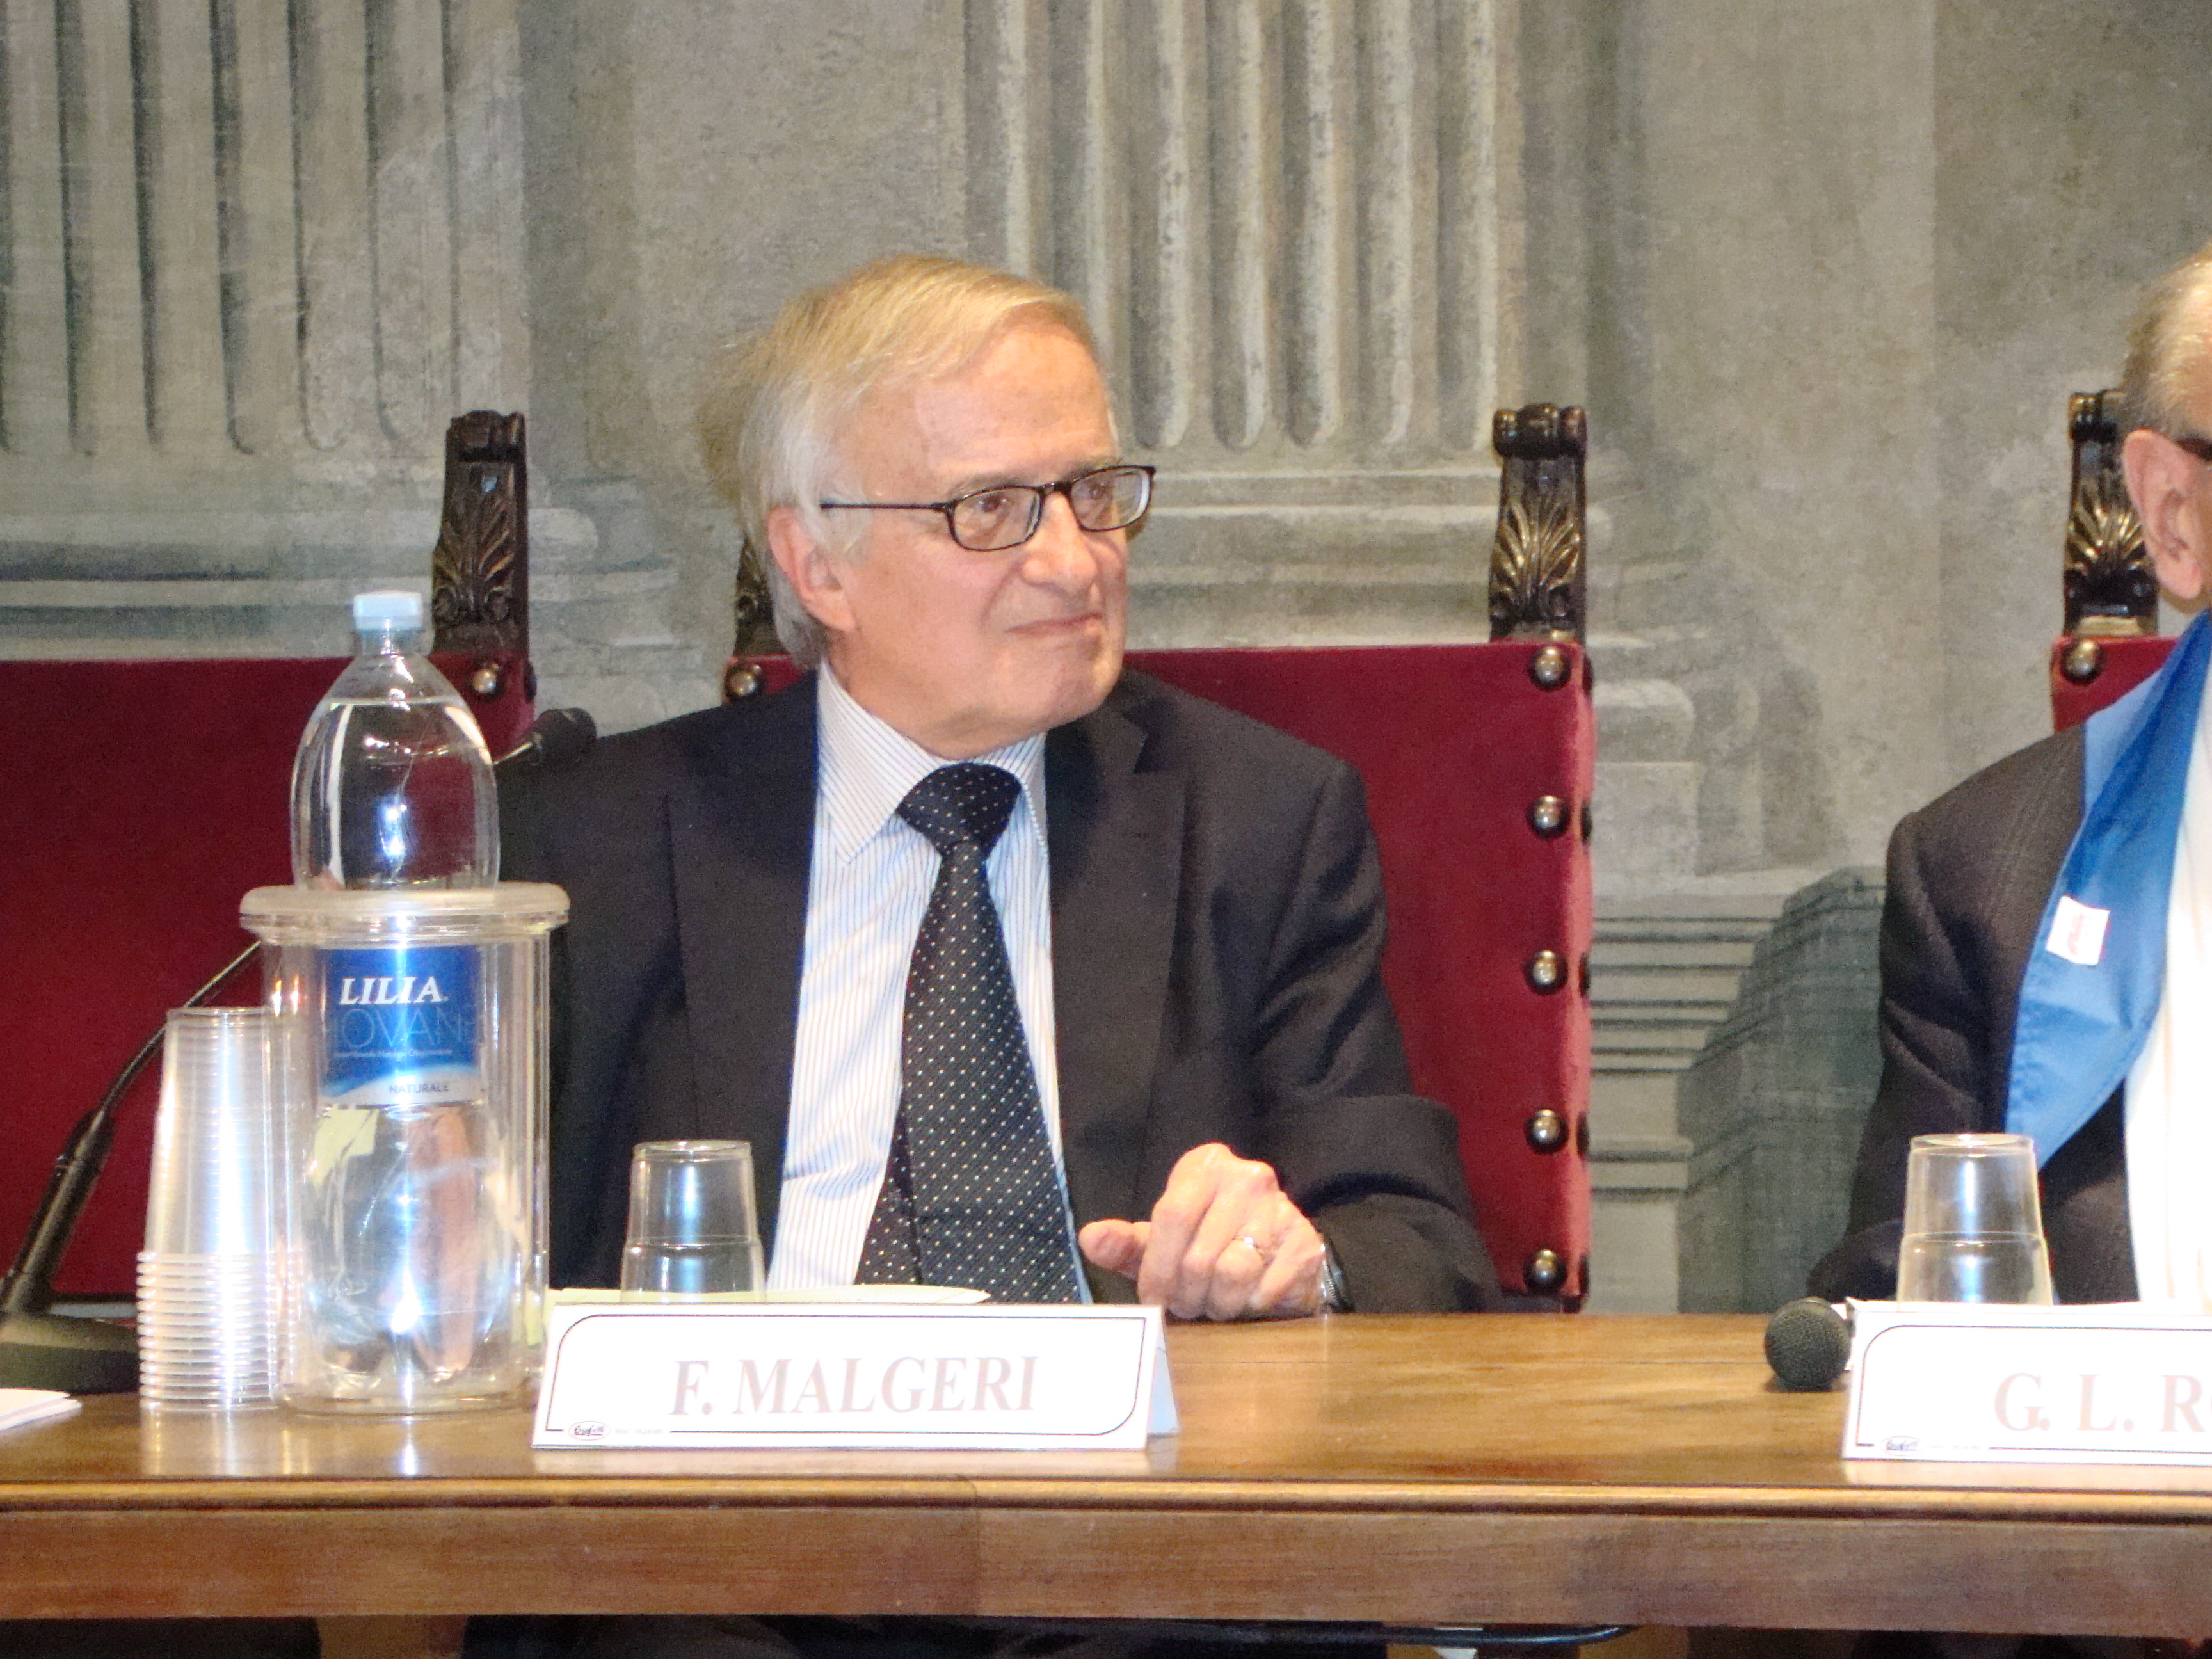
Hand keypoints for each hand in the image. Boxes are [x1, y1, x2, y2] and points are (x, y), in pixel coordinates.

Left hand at [1077, 1142, 1327, 1319]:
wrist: (1274, 1255)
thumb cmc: (1206, 1245)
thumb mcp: (1160, 1242)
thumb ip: (1124, 1243)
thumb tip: (1091, 1239)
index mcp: (1204, 1167)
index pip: (1172, 1215)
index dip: (1158, 1267)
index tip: (1153, 1297)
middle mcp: (1246, 1177)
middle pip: (1200, 1254)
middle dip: (1186, 1294)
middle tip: (1186, 1306)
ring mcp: (1281, 1207)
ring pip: (1233, 1273)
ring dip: (1218, 1303)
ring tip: (1215, 1304)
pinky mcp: (1305, 1241)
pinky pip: (1267, 1288)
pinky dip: (1251, 1305)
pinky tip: (1248, 1299)